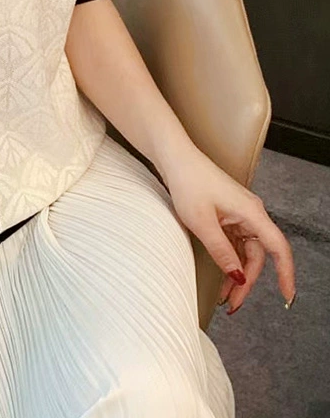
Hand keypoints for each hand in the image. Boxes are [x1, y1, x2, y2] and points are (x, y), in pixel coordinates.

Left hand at [159, 145, 296, 314]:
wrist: (174, 158)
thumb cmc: (188, 182)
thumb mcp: (201, 222)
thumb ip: (221, 251)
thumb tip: (239, 277)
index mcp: (251, 213)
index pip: (278, 248)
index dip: (286, 274)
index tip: (288, 297)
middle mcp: (250, 213)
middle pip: (258, 255)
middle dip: (247, 282)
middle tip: (232, 304)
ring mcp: (238, 213)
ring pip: (245, 251)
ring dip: (237, 273)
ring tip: (224, 296)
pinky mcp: (227, 213)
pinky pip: (234, 242)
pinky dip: (229, 259)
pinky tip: (222, 274)